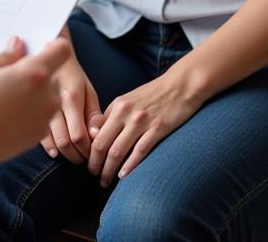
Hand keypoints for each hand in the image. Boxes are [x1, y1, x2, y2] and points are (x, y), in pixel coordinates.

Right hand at [0, 36, 69, 168]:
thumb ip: (6, 57)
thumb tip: (18, 46)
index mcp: (35, 72)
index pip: (62, 50)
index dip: (53, 46)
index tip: (40, 48)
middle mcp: (47, 94)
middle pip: (52, 75)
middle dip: (34, 74)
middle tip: (10, 78)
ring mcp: (46, 116)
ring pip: (46, 96)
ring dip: (33, 94)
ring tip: (5, 100)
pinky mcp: (40, 133)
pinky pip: (40, 115)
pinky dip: (29, 112)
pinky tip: (7, 115)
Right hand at [40, 38, 102, 163]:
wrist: (44, 52)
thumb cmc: (70, 72)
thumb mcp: (87, 88)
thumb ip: (93, 112)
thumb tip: (97, 135)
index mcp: (71, 97)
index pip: (80, 135)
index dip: (88, 150)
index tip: (93, 153)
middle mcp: (55, 104)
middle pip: (66, 142)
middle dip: (77, 156)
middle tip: (84, 161)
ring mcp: (39, 107)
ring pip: (52, 141)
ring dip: (64, 154)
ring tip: (72, 156)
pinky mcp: (29, 110)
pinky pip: (38, 135)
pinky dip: (48, 147)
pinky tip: (55, 151)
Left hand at [86, 67, 203, 185]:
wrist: (180, 86)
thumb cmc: (153, 95)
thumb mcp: (129, 100)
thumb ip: (112, 115)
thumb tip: (94, 135)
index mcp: (117, 105)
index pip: (95, 131)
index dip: (88, 148)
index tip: (87, 160)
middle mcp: (125, 112)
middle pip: (102, 143)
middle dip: (94, 163)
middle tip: (92, 174)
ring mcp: (141, 121)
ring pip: (117, 151)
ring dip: (108, 169)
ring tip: (104, 181)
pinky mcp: (158, 129)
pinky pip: (139, 151)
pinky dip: (129, 166)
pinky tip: (123, 177)